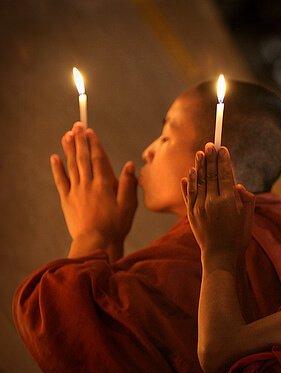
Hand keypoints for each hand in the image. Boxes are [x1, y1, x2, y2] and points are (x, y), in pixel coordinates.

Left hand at [50, 122, 137, 259]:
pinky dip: (57, 168)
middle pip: (83, 158)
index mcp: (104, 184)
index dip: (94, 144)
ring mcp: (76, 191)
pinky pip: (61, 181)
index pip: (98, 159)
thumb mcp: (128, 205)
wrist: (95, 241)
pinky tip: (54, 158)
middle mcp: (88, 184)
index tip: (90, 131)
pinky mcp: (67, 200)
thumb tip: (129, 165)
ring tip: (67, 135)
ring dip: (69, 149)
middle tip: (77, 125)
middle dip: (80, 140)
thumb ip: (127, 184)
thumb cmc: (115, 225)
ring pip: (72, 166)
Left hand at [182, 143, 254, 271]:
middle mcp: (212, 202)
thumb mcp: (248, 217)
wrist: (220, 256)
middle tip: (209, 144)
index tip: (222, 148)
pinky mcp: (190, 214)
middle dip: (210, 158)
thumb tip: (238, 185)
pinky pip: (188, 194)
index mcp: (228, 201)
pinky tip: (188, 173)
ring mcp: (199, 208)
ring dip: (198, 166)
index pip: (224, 175)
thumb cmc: (238, 236)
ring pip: (198, 182)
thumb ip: (247, 199)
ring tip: (199, 153)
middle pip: (210, 175)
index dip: (223, 160)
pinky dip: (188, 182)